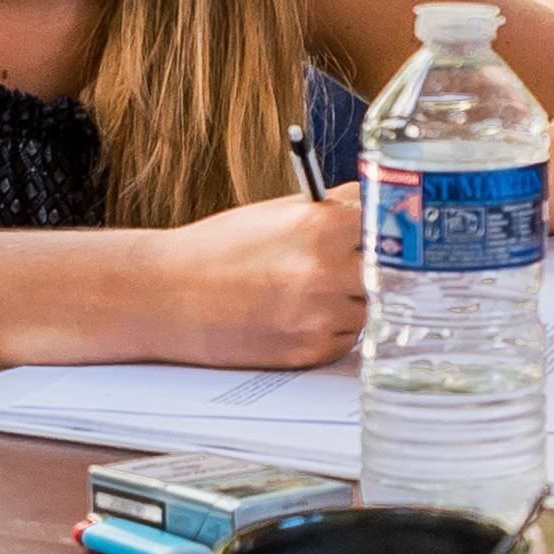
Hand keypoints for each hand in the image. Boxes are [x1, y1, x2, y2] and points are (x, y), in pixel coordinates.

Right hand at [159, 187, 370, 370]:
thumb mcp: (278, 212)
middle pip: (385, 270)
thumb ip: (332, 208)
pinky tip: (294, 315)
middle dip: (369, 268)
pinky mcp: (311, 351)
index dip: (380, 229)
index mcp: (322, 226)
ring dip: (350, 301)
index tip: (383, 233)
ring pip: (368, 308)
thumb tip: (378, 203)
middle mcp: (328, 272)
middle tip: (345, 264)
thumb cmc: (220, 249)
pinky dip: (331, 329)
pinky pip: (347, 339)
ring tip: (305, 291)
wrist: (169, 297)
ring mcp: (321, 316)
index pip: (385, 224)